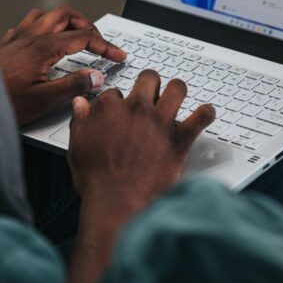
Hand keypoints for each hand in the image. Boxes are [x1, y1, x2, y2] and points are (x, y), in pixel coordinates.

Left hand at [0, 7, 125, 125]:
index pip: (84, 37)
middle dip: (87, 24)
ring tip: (75, 35)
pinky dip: (43, 26)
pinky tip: (44, 41)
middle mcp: (31, 36)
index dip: (106, 46)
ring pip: (46, 14)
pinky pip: (28, 23)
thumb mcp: (44, 100)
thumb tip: (97, 76)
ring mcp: (17, 37)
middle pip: (66, 14)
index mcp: (44, 47)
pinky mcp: (6, 44)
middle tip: (98, 42)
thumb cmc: (2, 103)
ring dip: (65, 21)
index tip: (118, 56)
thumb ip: (74, 86)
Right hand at [68, 69, 214, 208]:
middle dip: (149, 83)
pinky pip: (200, 118)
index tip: (119, 110)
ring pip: (177, 88)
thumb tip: (80, 104)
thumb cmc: (96, 178)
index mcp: (110, 108)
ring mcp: (160, 122)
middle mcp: (137, 108)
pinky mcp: (179, 139)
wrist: (117, 203)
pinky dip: (206, 114)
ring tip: (176, 95)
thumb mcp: (77, 145)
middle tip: (150, 92)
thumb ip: (80, 120)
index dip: (117, 101)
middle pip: (149, 79)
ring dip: (177, 90)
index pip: (115, 92)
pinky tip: (206, 113)